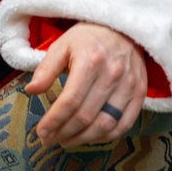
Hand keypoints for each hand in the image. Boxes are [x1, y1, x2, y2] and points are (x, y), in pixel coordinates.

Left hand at [25, 22, 146, 147]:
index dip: (54, 120)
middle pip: (86, 115)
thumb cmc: (88, 38)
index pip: (70, 100)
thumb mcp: (62, 46)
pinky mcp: (140, 93)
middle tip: (49, 140)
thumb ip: (46, 69)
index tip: (41, 132)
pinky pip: (124, 124)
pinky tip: (89, 137)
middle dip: (64, 132)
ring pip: (106, 124)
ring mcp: (129, 85)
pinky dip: (106, 136)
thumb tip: (31, 91)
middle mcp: (112, 75)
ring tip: (65, 141)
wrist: (123, 29)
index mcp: (90, 61)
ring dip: (83, 139)